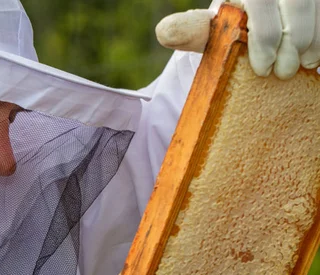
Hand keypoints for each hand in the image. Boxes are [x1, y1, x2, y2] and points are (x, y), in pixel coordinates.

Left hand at [156, 1, 319, 79]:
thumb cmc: (231, 30)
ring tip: (300, 66)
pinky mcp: (313, 2)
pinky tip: (314, 58)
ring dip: (311, 38)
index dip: (263, 34)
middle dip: (289, 40)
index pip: (259, 2)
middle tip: (280, 73)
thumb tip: (164, 31)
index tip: (262, 68)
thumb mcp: (210, 31)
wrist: (255, 24)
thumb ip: (192, 31)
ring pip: (312, 3)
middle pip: (294, 0)